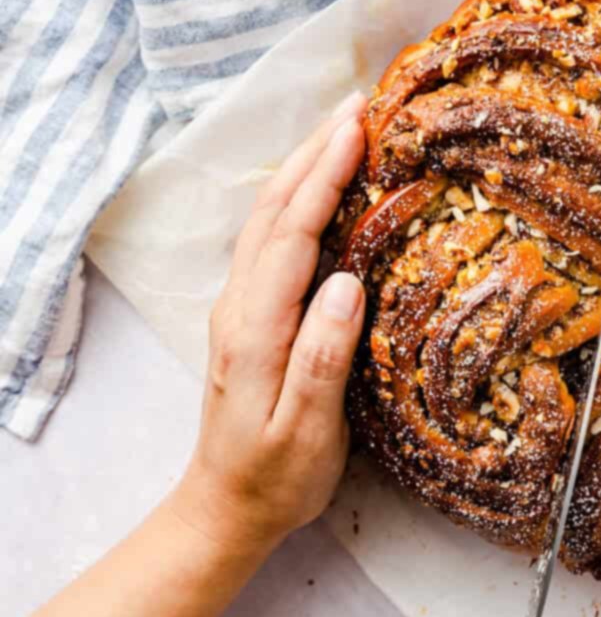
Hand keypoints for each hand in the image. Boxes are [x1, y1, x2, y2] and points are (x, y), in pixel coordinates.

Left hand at [172, 93, 366, 558]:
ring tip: (342, 129)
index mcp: (256, 328)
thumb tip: (347, 282)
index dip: (324, 176)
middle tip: (358, 106)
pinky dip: (297, 200)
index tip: (356, 128)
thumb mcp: (307, 430)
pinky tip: (319, 189)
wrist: (225, 511)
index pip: (292, 234)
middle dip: (313, 152)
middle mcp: (240, 307)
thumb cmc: (275, 478)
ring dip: (302, 169)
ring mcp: (239, 309)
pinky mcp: (248, 316)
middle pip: (273, 211)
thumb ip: (323, 355)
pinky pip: (271, 240)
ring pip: (267, 220)